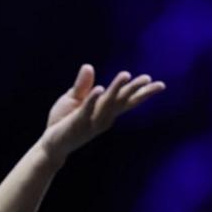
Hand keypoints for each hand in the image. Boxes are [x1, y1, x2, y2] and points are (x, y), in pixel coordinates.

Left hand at [40, 64, 165, 162]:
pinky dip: (93, 99)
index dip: (141, 92)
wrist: (52, 144)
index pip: (125, 100)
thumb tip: (89, 66)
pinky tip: (100, 88)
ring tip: (126, 74)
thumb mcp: (73, 99)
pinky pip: (87, 110)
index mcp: (104, 111)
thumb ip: (83, 85)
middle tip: (152, 81)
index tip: (159, 84)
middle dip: (136, 90)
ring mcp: (91, 121)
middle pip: (122, 101)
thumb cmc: (64, 121)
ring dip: (116, 89)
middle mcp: (102, 117)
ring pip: (107, 103)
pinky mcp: (77, 123)